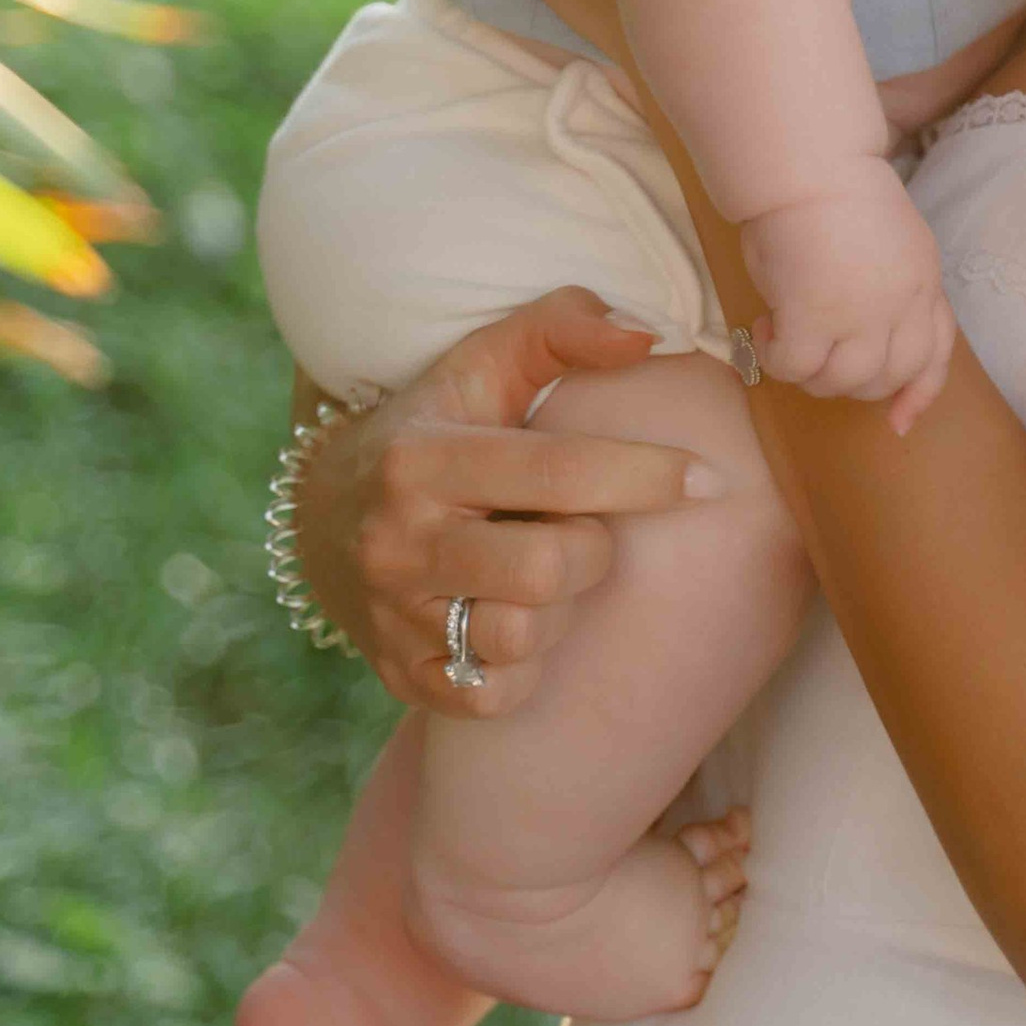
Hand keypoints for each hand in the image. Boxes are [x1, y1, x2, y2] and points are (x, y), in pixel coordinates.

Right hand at [291, 289, 727, 713]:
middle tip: (581, 530)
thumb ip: (562, 328)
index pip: (559, 471)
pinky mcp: (398, 674)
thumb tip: (647, 336)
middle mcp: (400, 541)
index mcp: (424, 457)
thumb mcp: (483, 363)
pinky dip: (523, 668)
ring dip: (559, 612)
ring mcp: (394, 616)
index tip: (706, 478)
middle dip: (594, 549)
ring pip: (520, 639)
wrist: (319, 514)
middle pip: (549, 569)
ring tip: (543, 577)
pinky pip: (492, 696)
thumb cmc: (434, 425)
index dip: (646, 475)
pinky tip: (517, 623)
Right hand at [740, 165, 956, 434]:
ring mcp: (862, 316)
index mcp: (923, 281)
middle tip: (815, 356)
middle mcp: (902, 305)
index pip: (936, 353)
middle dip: (850, 383)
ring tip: (782, 338)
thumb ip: (881, 287)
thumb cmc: (834, 187)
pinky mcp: (815, 319)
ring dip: (809, 373)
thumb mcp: (886, 242)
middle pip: (886, 377)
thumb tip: (850, 327)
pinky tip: (764, 330)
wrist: (807, 163)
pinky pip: (795, 368)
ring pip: (841, 383)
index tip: (899, 421)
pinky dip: (775, 359)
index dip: (919, 393)